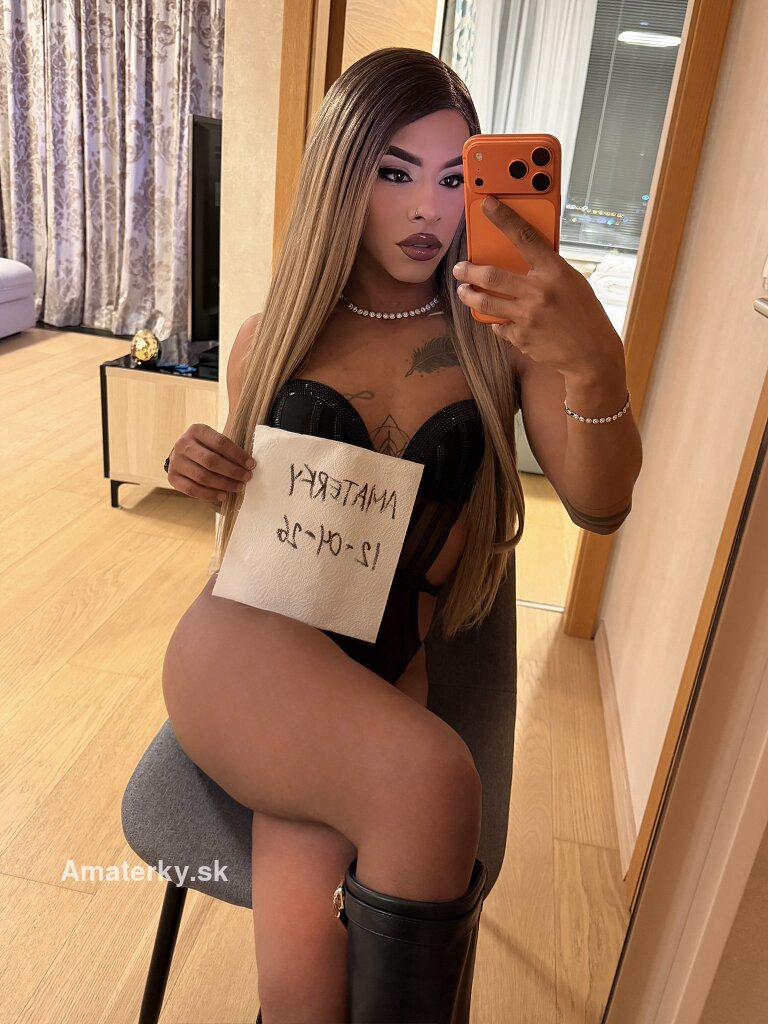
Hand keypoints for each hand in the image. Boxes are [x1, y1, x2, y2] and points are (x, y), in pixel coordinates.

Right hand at [166, 423, 255, 506]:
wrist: (183, 456)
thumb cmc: (207, 448)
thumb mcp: (215, 441)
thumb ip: (229, 448)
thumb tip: (249, 464)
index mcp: (196, 430)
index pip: (220, 443)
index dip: (238, 455)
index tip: (251, 465)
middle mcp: (182, 444)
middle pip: (211, 461)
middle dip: (233, 471)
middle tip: (247, 478)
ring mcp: (175, 461)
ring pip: (203, 477)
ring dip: (224, 484)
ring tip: (238, 487)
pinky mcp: (172, 478)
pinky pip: (192, 490)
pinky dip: (210, 495)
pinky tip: (223, 496)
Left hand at [452, 197, 623, 381]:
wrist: (591, 354)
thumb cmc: (583, 313)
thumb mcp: (571, 281)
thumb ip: (547, 269)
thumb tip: (521, 257)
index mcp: (555, 271)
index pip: (525, 237)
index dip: (503, 218)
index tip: (487, 204)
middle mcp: (538, 292)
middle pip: (492, 276)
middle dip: (469, 271)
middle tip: (460, 269)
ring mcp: (527, 317)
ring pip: (486, 303)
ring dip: (470, 296)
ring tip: (465, 291)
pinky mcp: (521, 338)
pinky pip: (499, 326)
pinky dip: (498, 321)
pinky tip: (499, 319)